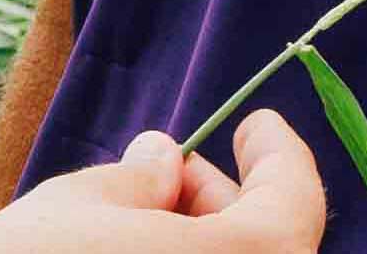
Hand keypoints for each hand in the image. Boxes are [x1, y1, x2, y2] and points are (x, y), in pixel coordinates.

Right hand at [0, 114, 322, 253]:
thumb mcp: (72, 209)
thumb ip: (134, 179)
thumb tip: (162, 160)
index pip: (294, 200)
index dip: (278, 155)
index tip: (256, 124)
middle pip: (268, 245)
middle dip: (226, 201)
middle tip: (172, 172)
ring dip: (202, 242)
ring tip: (139, 220)